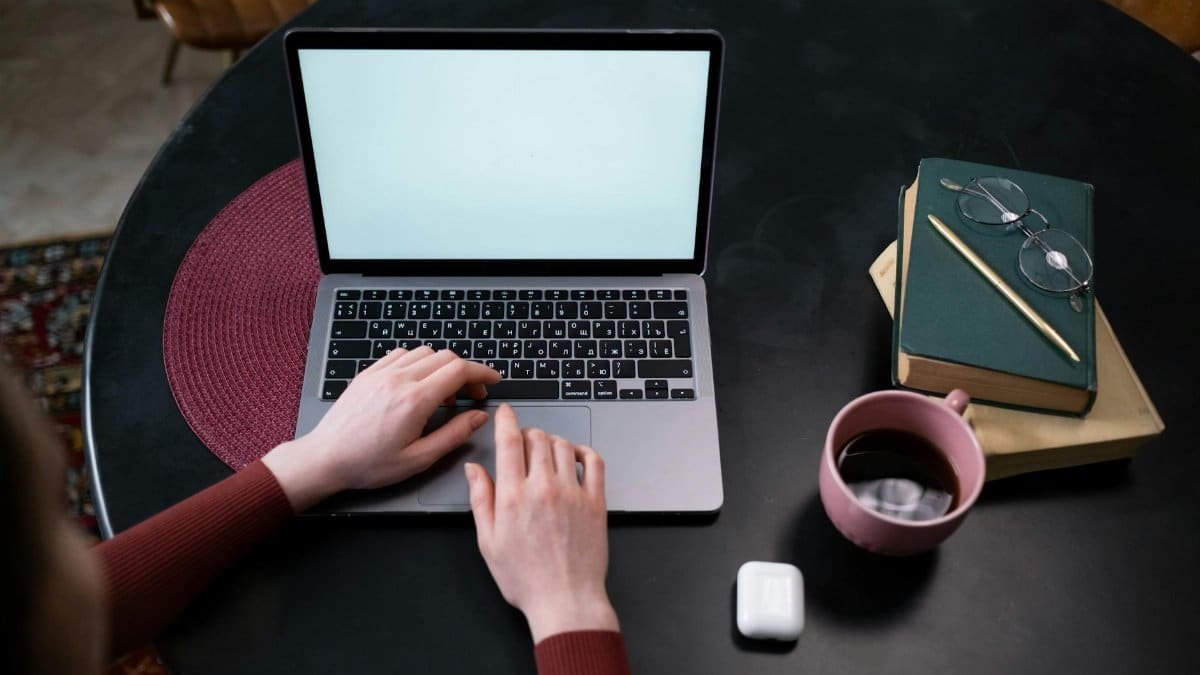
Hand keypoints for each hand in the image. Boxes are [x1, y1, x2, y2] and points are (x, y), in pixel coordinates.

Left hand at [263, 347, 500, 510]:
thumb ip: (454, 435)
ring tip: (443, 394)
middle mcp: (399, 380)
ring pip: (424, 352)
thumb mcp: (419, 459)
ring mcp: (381, 373)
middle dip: (466, 372)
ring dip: (442, 367)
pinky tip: (417, 383)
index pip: (460, 370)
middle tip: (472, 394)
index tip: (493, 380)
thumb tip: (479, 417)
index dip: (483, 372)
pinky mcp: (368, 373)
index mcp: (415, 401)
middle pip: (446, 357)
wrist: (326, 458)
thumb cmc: (368, 464)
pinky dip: (418, 363)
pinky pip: (401, 355)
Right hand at [465, 404, 617, 642]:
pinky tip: (576, 456)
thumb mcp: (488, 542)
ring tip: (546, 451)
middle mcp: (544, 488)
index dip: (506, 420)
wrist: (565, 601)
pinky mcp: (596, 502)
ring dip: (552, 441)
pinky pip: (594, 462)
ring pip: (563, 445)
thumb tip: (474, 470)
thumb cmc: (526, 579)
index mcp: (513, 496)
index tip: (505, 413)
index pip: (509, 441)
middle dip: (527, 433)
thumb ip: (480, 500)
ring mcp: (573, 493)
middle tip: (523, 441)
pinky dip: (584, 451)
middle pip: (537, 438)